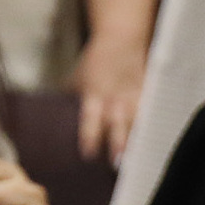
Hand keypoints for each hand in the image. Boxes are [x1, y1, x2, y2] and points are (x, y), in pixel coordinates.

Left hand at [74, 30, 145, 162]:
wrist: (121, 40)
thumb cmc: (94, 62)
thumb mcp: (76, 78)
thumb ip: (69, 98)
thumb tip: (51, 119)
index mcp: (95, 92)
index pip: (90, 118)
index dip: (90, 136)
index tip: (88, 155)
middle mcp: (116, 96)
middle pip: (118, 122)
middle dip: (119, 143)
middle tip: (117, 164)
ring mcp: (135, 96)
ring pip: (138, 121)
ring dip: (138, 140)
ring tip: (140, 160)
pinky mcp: (149, 94)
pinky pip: (152, 114)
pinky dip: (152, 129)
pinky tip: (154, 146)